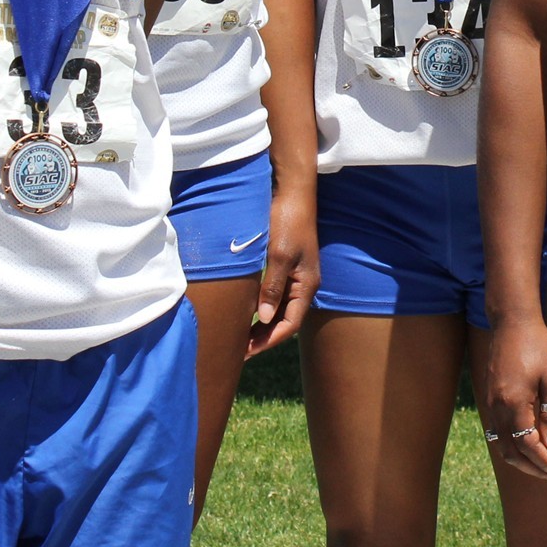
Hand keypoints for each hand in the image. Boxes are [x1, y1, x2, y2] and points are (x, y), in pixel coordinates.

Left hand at [246, 186, 318, 357]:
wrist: (293, 194)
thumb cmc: (287, 222)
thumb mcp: (278, 256)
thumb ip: (272, 288)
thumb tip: (264, 319)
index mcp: (306, 285)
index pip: (290, 324)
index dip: (270, 340)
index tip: (248, 352)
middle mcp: (304, 284)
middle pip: (286, 320)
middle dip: (264, 337)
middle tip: (240, 350)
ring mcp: (297, 276)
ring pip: (281, 309)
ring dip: (263, 324)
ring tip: (241, 336)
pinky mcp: (288, 267)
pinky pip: (277, 295)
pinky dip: (263, 307)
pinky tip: (247, 311)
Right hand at [483, 316, 546, 482]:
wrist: (513, 321)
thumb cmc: (538, 345)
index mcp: (514, 403)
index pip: (528, 446)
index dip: (544, 463)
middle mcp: (497, 406)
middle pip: (510, 451)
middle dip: (531, 468)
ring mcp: (490, 402)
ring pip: (500, 443)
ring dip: (519, 458)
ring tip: (540, 464)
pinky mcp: (490, 396)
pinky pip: (496, 430)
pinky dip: (510, 443)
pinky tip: (525, 443)